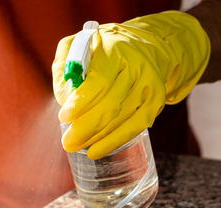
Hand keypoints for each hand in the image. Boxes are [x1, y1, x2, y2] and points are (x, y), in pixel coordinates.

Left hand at [53, 11, 209, 158]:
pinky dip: (115, 141)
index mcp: (115, 50)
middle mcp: (137, 67)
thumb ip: (65, 65)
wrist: (145, 45)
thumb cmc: (103, 48)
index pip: (99, 81)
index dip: (81, 102)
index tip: (64, 117)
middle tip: (68, 141)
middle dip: (87, 127)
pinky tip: (96, 150)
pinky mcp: (156, 101)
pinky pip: (135, 126)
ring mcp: (149, 85)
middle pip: (111, 104)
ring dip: (97, 137)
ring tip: (76, 145)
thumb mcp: (78, 44)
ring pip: (122, 119)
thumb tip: (64, 97)